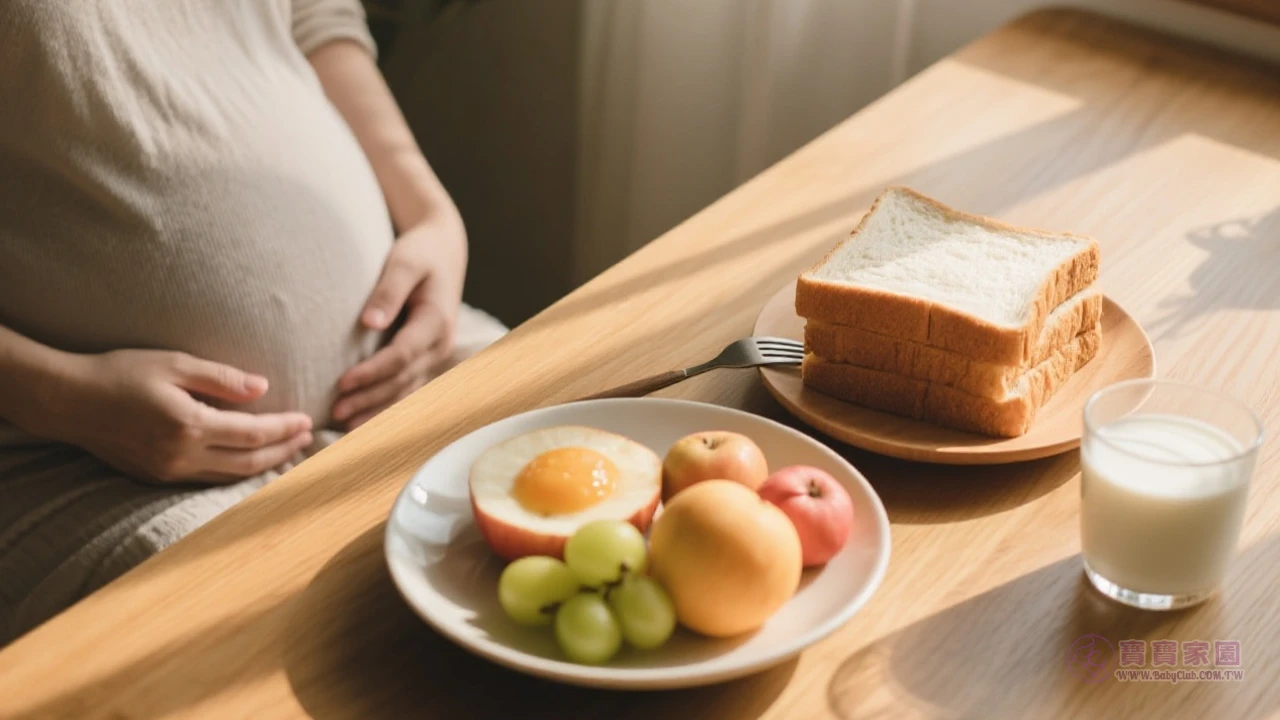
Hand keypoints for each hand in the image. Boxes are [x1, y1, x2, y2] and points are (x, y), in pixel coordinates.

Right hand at [59, 350, 313, 482]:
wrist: (68, 400)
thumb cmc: (121, 373)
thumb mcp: (174, 364)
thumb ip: (221, 378)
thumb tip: (263, 388)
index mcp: (188, 425)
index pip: (252, 433)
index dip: (284, 429)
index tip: (306, 421)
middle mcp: (181, 455)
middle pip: (248, 461)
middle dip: (283, 450)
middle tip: (307, 438)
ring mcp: (168, 471)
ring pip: (230, 476)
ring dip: (264, 465)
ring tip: (289, 451)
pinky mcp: (157, 476)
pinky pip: (208, 479)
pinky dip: (236, 472)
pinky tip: (250, 461)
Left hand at [333, 214, 466, 429]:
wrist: (444, 250)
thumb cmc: (420, 252)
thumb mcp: (404, 261)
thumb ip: (388, 291)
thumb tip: (369, 322)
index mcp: (436, 321)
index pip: (401, 356)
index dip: (372, 372)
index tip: (341, 383)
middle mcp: (440, 344)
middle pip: (402, 380)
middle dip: (369, 399)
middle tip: (335, 412)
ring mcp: (436, 354)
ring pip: (407, 391)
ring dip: (378, 410)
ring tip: (346, 426)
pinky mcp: (426, 358)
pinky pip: (407, 388)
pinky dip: (386, 405)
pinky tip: (365, 418)